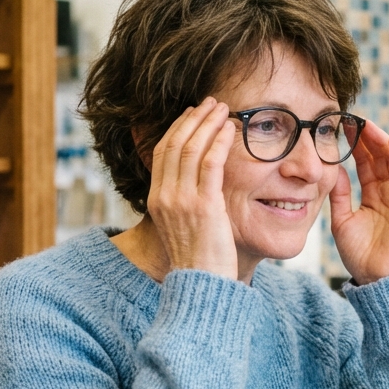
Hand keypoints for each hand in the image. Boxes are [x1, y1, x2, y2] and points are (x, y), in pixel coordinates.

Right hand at [146, 97, 238, 280]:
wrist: (202, 286)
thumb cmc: (200, 261)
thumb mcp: (184, 227)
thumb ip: (185, 203)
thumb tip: (199, 184)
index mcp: (157, 201)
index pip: (162, 153)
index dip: (177, 129)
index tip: (192, 115)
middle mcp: (165, 197)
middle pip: (174, 144)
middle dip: (193, 119)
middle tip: (210, 103)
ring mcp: (182, 201)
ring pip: (191, 149)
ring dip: (208, 124)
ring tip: (223, 109)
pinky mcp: (204, 206)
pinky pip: (211, 164)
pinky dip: (220, 142)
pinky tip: (231, 130)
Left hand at [328, 121, 388, 284]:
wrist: (375, 278)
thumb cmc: (358, 255)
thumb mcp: (340, 220)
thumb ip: (339, 194)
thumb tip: (333, 168)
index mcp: (371, 196)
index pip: (365, 163)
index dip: (356, 145)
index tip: (342, 127)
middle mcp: (388, 192)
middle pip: (380, 157)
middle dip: (368, 138)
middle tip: (354, 119)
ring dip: (383, 141)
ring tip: (368, 126)